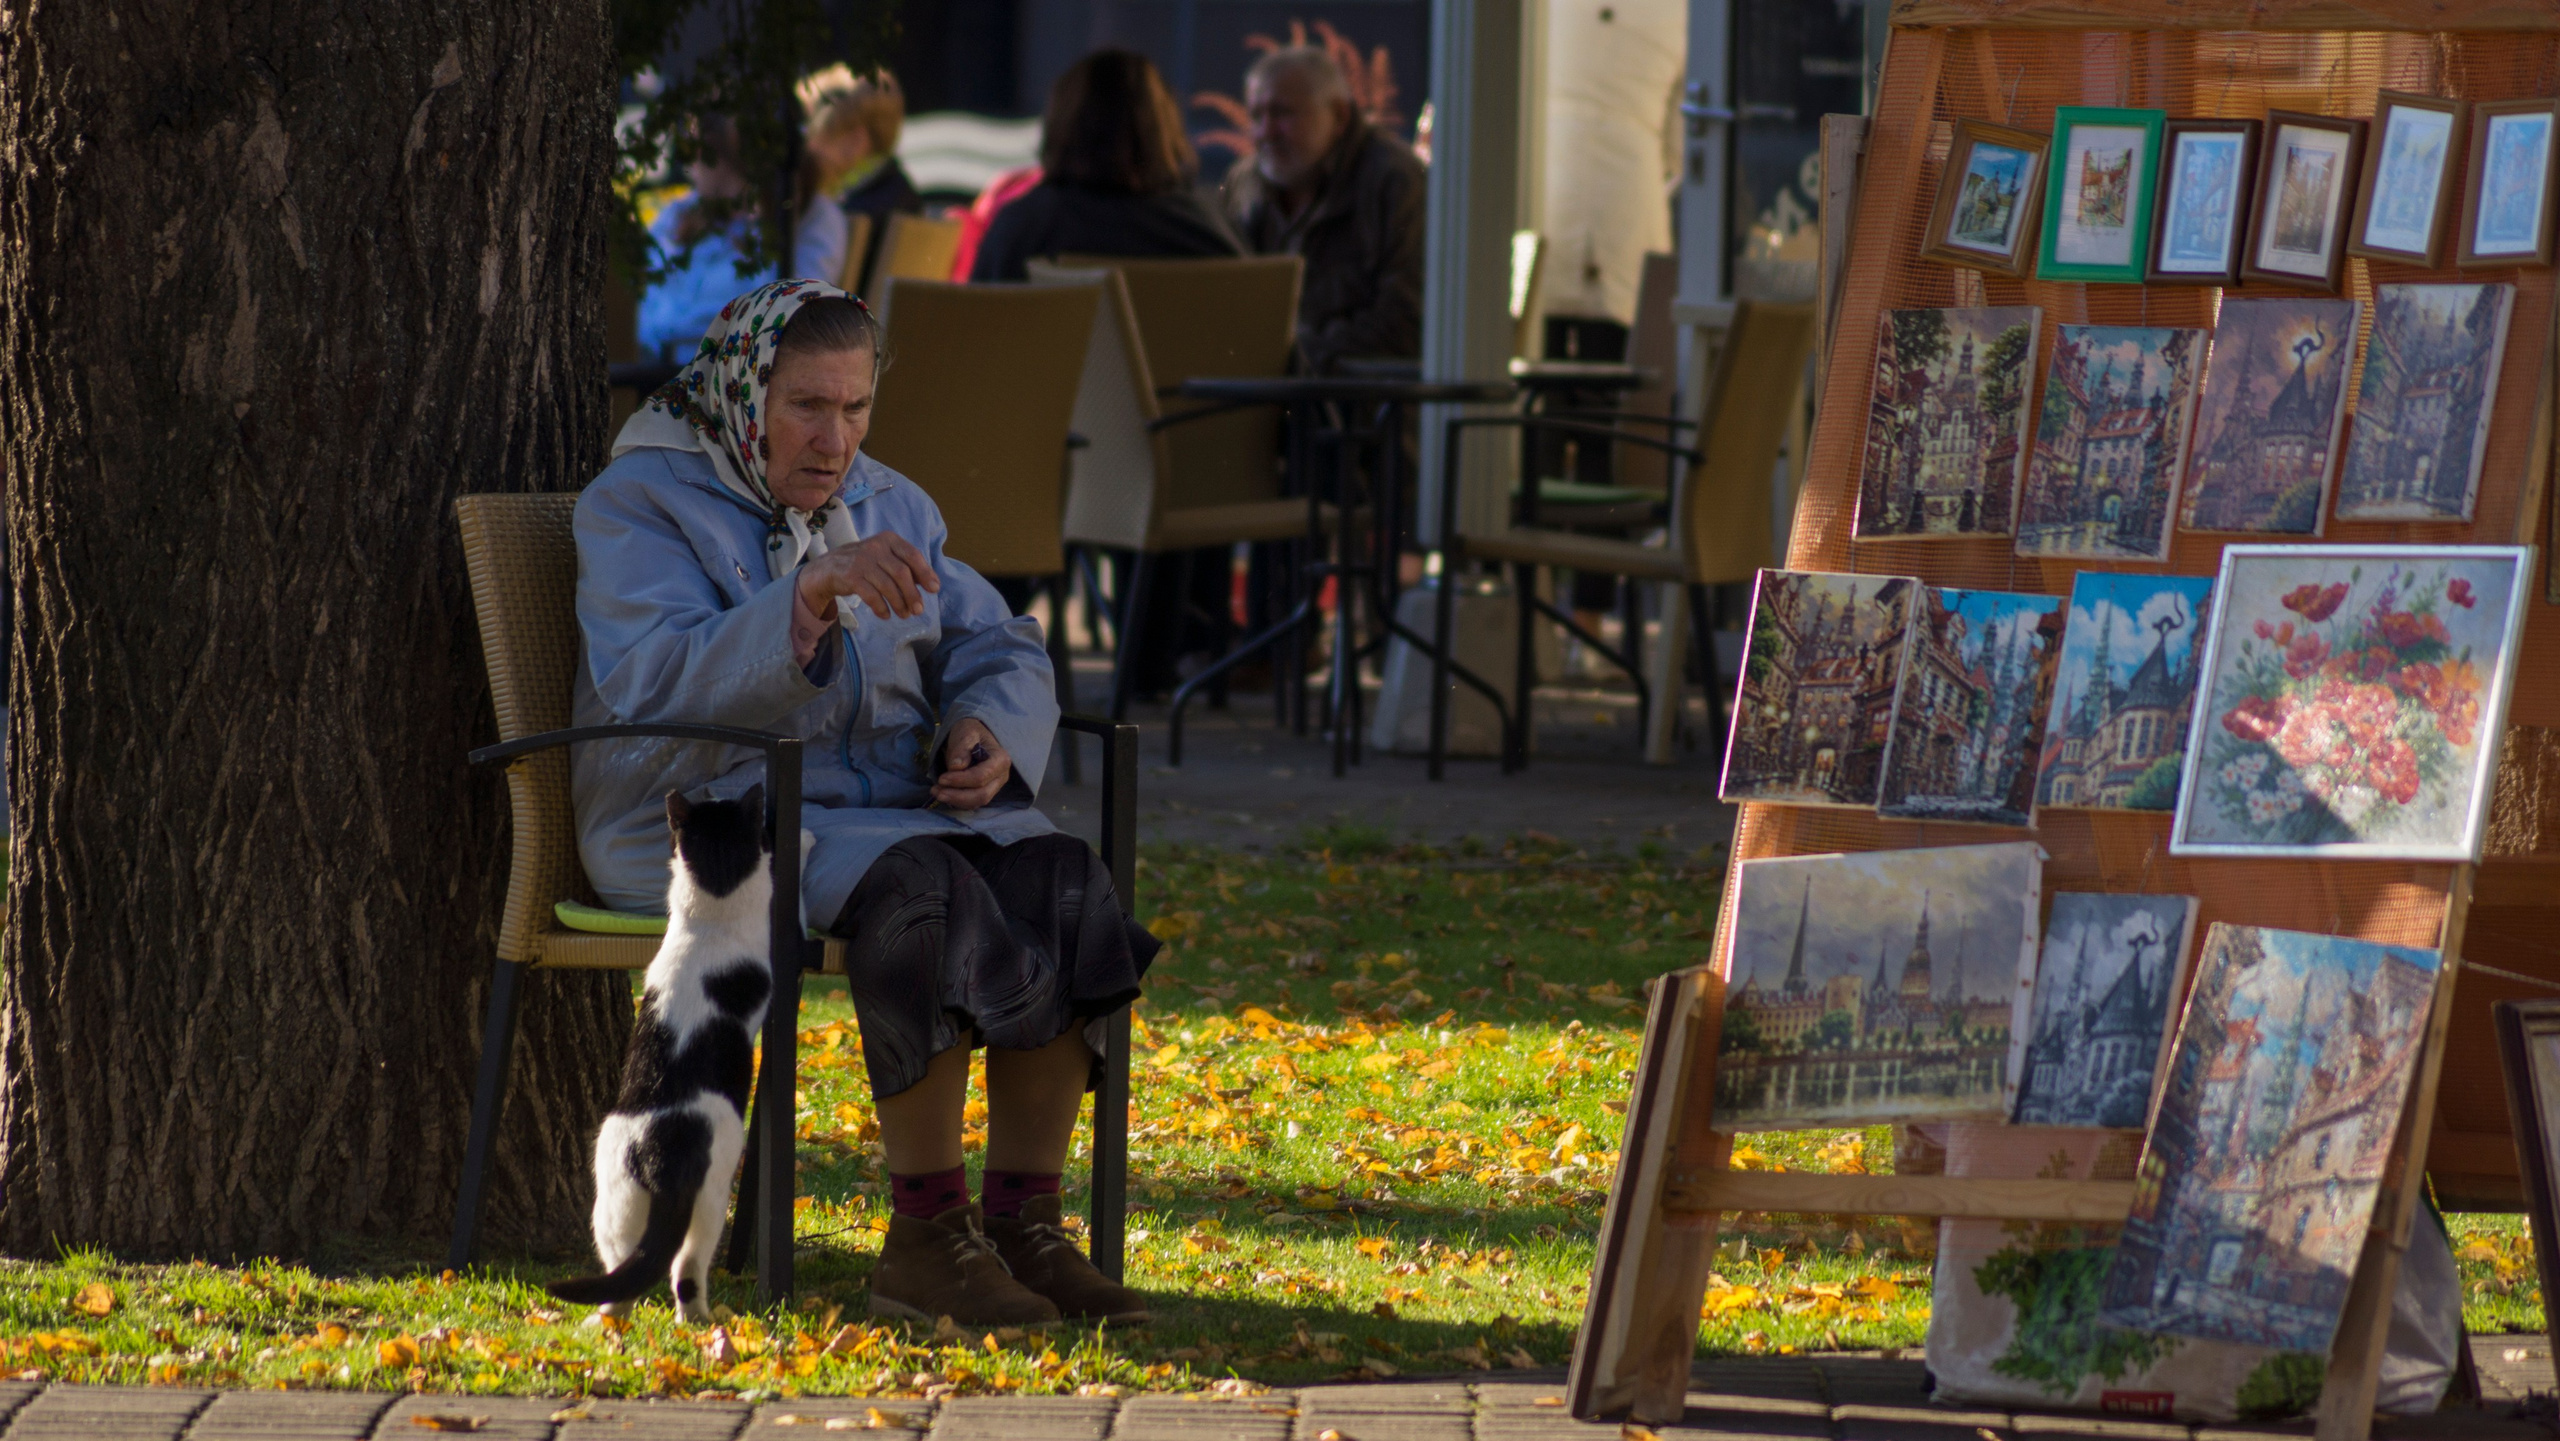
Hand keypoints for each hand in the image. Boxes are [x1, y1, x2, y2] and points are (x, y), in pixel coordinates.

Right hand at [795, 533, 939, 620]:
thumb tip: (932, 584)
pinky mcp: (849, 575)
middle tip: (919, 610)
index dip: (925, 573)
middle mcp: (875, 547)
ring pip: (887, 586)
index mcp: (888, 539)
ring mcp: (861, 560)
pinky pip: (871, 595)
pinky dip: (881, 608)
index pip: (912, 555)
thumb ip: (907, 567)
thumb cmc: (865, 564)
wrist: (828, 568)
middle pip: (901, 573)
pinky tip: (886, 615)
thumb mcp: (885, 558)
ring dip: (899, 604)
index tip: (934, 589)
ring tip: (904, 615)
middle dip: (912, 594)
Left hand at [932, 718, 1010, 810]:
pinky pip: (972, 802)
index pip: (981, 777)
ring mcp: (994, 786)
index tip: (942, 778)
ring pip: (977, 801)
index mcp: (1000, 759)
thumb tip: (956, 766)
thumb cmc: (971, 732)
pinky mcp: (985, 791)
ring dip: (955, 800)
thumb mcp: (966, 732)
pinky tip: (943, 793)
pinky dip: (957, 801)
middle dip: (958, 796)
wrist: (974, 735)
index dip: (961, 780)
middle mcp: (1001, 776)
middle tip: (936, 791)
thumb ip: (962, 748)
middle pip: (982, 794)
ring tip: (936, 792)